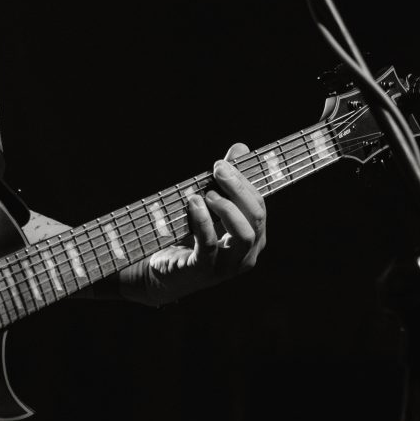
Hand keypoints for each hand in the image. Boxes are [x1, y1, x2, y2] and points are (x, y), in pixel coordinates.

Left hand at [121, 143, 267, 305]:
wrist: (159, 272)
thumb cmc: (189, 237)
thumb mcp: (209, 206)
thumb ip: (226, 180)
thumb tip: (241, 148)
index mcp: (252, 238)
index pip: (259, 205)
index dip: (244, 182)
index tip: (224, 163)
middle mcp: (245, 255)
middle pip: (257, 217)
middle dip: (239, 188)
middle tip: (218, 169)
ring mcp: (227, 267)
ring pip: (244, 234)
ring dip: (227, 207)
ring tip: (206, 193)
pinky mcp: (203, 272)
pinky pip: (209, 245)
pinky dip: (202, 221)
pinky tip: (193, 204)